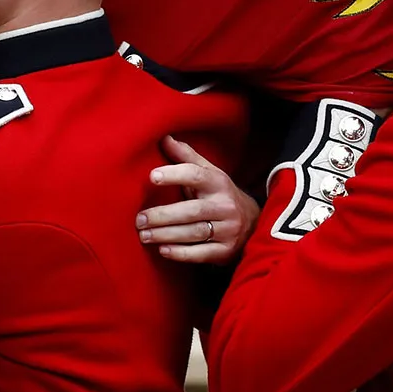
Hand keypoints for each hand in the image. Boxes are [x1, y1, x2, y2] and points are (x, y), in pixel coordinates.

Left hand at [135, 136, 257, 264]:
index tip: (152, 177)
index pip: (196, 175)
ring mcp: (228, 230)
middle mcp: (225, 206)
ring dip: (166, 235)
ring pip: (194, 233)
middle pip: (192, 210)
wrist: (254, 223)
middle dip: (163, 215)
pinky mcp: (226, 251)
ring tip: (144, 235)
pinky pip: (202, 254)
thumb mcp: (209, 172)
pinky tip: (163, 250)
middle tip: (139, 219)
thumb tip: (164, 137)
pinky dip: (181, 253)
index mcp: (218, 183)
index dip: (174, 174)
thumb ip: (186, 156)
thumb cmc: (220, 193)